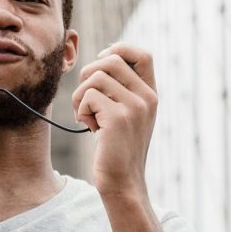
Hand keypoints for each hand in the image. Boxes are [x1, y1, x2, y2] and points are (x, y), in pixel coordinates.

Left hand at [71, 42, 157, 197]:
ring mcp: (135, 107)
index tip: (101, 65)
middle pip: (111, 59)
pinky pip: (88, 95)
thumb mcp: (127, 114)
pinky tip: (88, 127)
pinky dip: (80, 109)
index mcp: (150, 94)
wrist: (123, 182)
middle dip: (88, 74)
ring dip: (80, 95)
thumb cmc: (117, 147)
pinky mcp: (118, 118)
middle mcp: (147, 97)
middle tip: (86, 98)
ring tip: (86, 115)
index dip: (118, 49)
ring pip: (95, 76)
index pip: (142, 54)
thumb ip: (122, 88)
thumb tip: (102, 56)